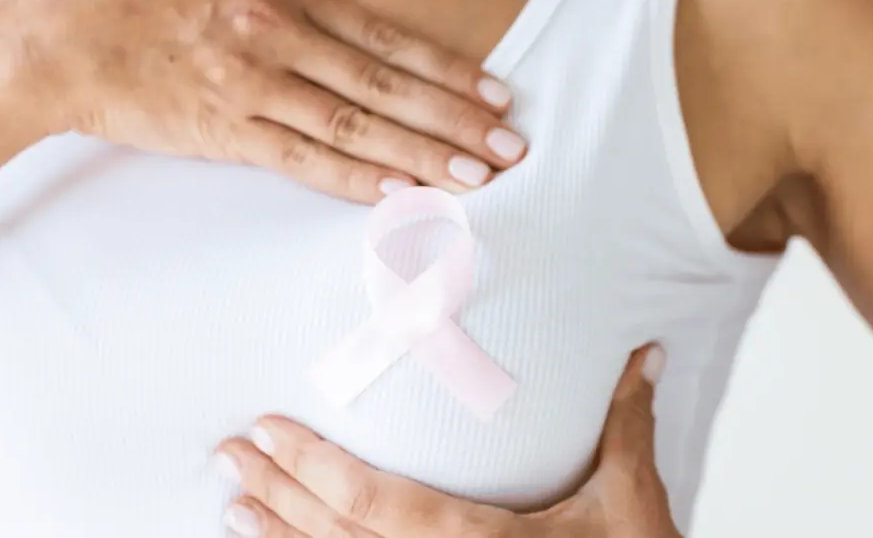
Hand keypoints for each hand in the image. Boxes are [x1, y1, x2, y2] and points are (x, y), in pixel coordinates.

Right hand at [17, 0, 524, 202]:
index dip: (448, 71)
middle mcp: (281, 42)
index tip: (497, 97)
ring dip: (420, 155)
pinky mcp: (226, 133)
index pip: (387, 40)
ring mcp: (254, 90)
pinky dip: (353, 178)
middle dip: (455, 122)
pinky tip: (399, 193)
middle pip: (385, 87)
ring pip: (353, 126)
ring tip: (476, 179)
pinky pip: (301, 160)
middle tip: (510, 150)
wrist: (71, 42)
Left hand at [215, 345, 680, 537]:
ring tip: (234, 502)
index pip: (373, 502)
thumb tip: (644, 353)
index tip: (268, 432)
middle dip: (275, 491)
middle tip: (227, 452)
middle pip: (336, 536)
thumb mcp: (629, 500)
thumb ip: (626, 422)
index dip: (313, 467)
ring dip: (278, 535)